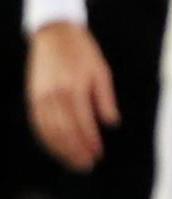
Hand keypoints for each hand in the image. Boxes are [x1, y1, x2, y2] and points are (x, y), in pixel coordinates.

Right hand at [26, 21, 118, 171]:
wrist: (54, 34)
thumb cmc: (82, 52)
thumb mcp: (102, 72)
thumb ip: (105, 100)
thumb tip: (111, 123)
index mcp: (74, 89)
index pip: (82, 124)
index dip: (90, 142)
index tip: (98, 154)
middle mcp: (54, 96)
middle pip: (64, 132)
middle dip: (76, 151)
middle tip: (86, 165)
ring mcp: (40, 97)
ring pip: (49, 131)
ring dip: (61, 150)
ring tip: (74, 162)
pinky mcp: (32, 97)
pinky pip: (38, 124)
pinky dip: (47, 139)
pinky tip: (56, 148)